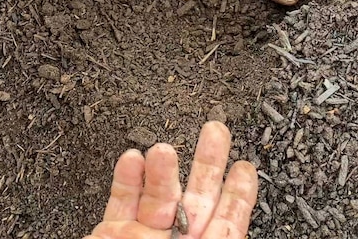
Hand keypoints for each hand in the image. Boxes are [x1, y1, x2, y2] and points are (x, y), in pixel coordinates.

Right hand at [84, 121, 258, 238]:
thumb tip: (232, 231)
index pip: (227, 221)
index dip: (238, 193)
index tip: (245, 166)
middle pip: (196, 196)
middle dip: (208, 160)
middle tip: (216, 130)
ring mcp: (142, 234)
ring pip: (158, 191)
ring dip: (162, 166)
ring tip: (164, 149)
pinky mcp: (112, 232)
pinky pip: (122, 198)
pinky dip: (126, 176)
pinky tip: (132, 158)